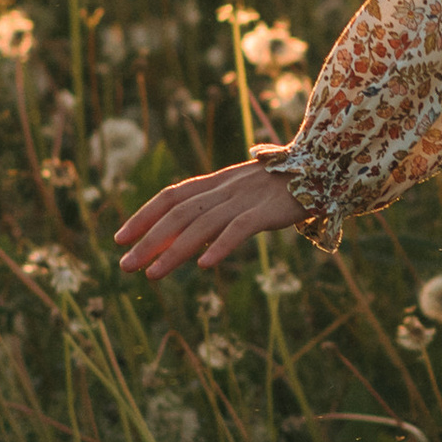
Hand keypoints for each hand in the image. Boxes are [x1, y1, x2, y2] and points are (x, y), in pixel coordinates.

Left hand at [115, 160, 309, 279]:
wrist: (323, 167)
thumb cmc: (281, 187)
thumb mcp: (241, 194)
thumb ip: (216, 211)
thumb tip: (190, 243)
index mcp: (216, 182)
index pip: (170, 196)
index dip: (142, 216)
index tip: (118, 239)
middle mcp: (225, 189)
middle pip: (178, 214)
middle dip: (147, 240)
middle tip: (124, 265)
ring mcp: (245, 199)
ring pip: (201, 225)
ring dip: (173, 251)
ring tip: (151, 274)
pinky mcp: (267, 211)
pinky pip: (239, 229)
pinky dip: (221, 246)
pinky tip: (204, 265)